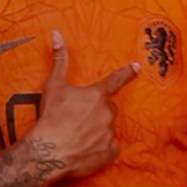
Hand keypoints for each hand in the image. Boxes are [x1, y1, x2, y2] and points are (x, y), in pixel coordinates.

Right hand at [27, 30, 137, 181]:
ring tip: (77, 135)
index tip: (137, 67)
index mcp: (96, 95)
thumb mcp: (53, 85)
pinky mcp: (110, 152)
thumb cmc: (51, 116)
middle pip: (107, 108)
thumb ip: (59, 59)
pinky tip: (85, 149)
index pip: (115, 80)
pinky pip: (109, 147)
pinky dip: (99, 148)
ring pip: (107, 127)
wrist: (49, 150)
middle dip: (97, 111)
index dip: (126, 73)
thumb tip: (56, 34)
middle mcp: (107, 112)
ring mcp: (110, 133)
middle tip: (77, 118)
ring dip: (96, 129)